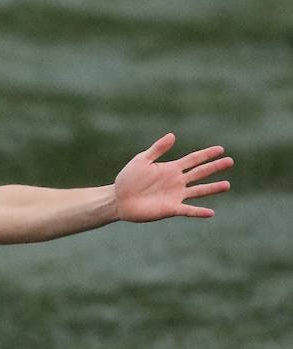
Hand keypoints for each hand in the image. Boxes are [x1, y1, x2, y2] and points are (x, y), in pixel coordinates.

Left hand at [114, 133, 232, 221]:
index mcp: (170, 168)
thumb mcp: (141, 160)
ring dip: (212, 188)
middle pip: (200, 173)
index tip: (221, 149)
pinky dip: (199, 212)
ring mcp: (175, 195)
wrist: (118, 198)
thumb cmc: (128, 179)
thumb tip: (172, 135)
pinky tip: (211, 212)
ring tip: (227, 185)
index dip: (206, 154)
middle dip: (214, 167)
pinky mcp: (171, 208)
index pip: (193, 159)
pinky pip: (188, 210)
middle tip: (230, 161)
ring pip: (199, 191)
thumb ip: (157, 149)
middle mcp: (176, 181)